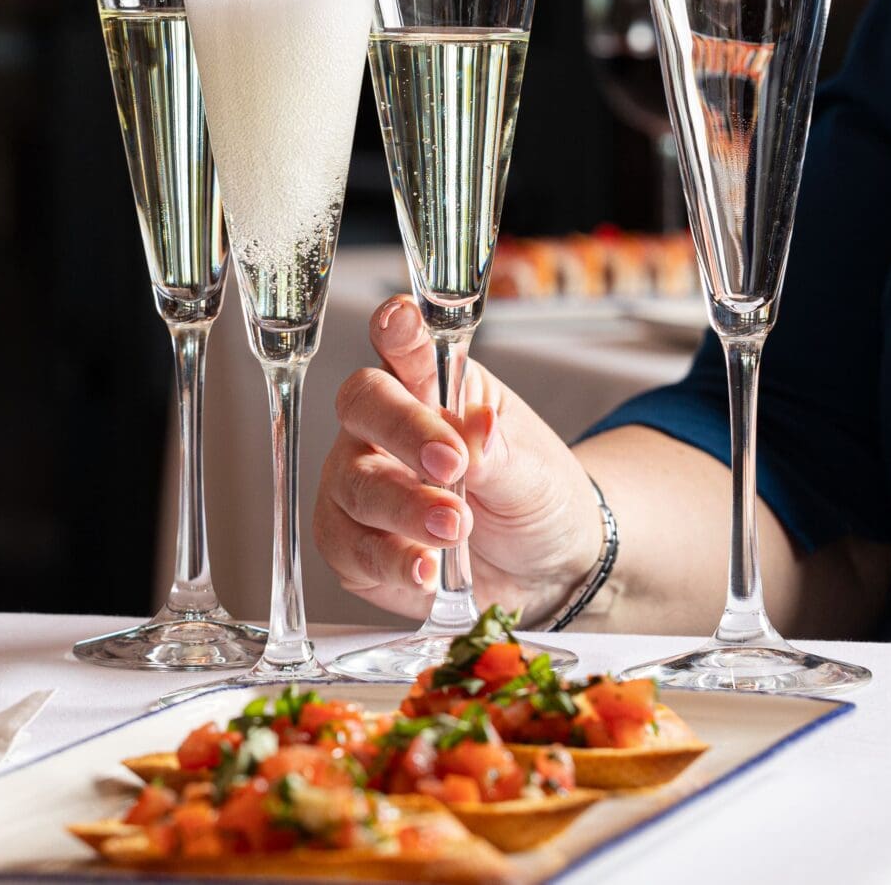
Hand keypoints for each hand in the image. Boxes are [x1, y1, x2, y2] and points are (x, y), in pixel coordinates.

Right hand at [314, 294, 605, 621]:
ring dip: (405, 507)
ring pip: (354, 483)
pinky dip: (390, 560)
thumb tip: (476, 428)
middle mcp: (381, 429)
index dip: (397, 331)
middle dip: (405, 433)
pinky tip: (427, 570)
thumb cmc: (533, 499)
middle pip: (362, 407)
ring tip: (456, 529)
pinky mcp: (351, 544)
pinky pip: (348, 548)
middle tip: (452, 464)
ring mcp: (358, 484)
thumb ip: (500, 453)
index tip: (401, 320)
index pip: (403, 348)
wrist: (542, 570)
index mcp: (430, 387)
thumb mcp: (534, 473)